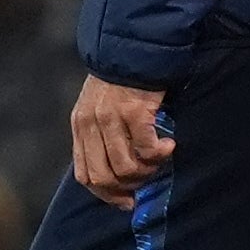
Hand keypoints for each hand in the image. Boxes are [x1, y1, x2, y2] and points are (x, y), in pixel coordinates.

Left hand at [71, 74, 174, 210]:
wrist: (134, 48)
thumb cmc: (120, 80)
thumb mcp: (98, 108)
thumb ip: (101, 137)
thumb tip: (119, 175)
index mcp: (80, 126)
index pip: (85, 175)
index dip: (106, 194)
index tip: (126, 200)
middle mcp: (91, 124)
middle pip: (103, 177)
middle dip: (127, 186)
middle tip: (147, 179)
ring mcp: (110, 118)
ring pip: (125, 167)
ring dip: (146, 170)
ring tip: (158, 159)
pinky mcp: (134, 112)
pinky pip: (147, 149)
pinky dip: (160, 154)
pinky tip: (169, 146)